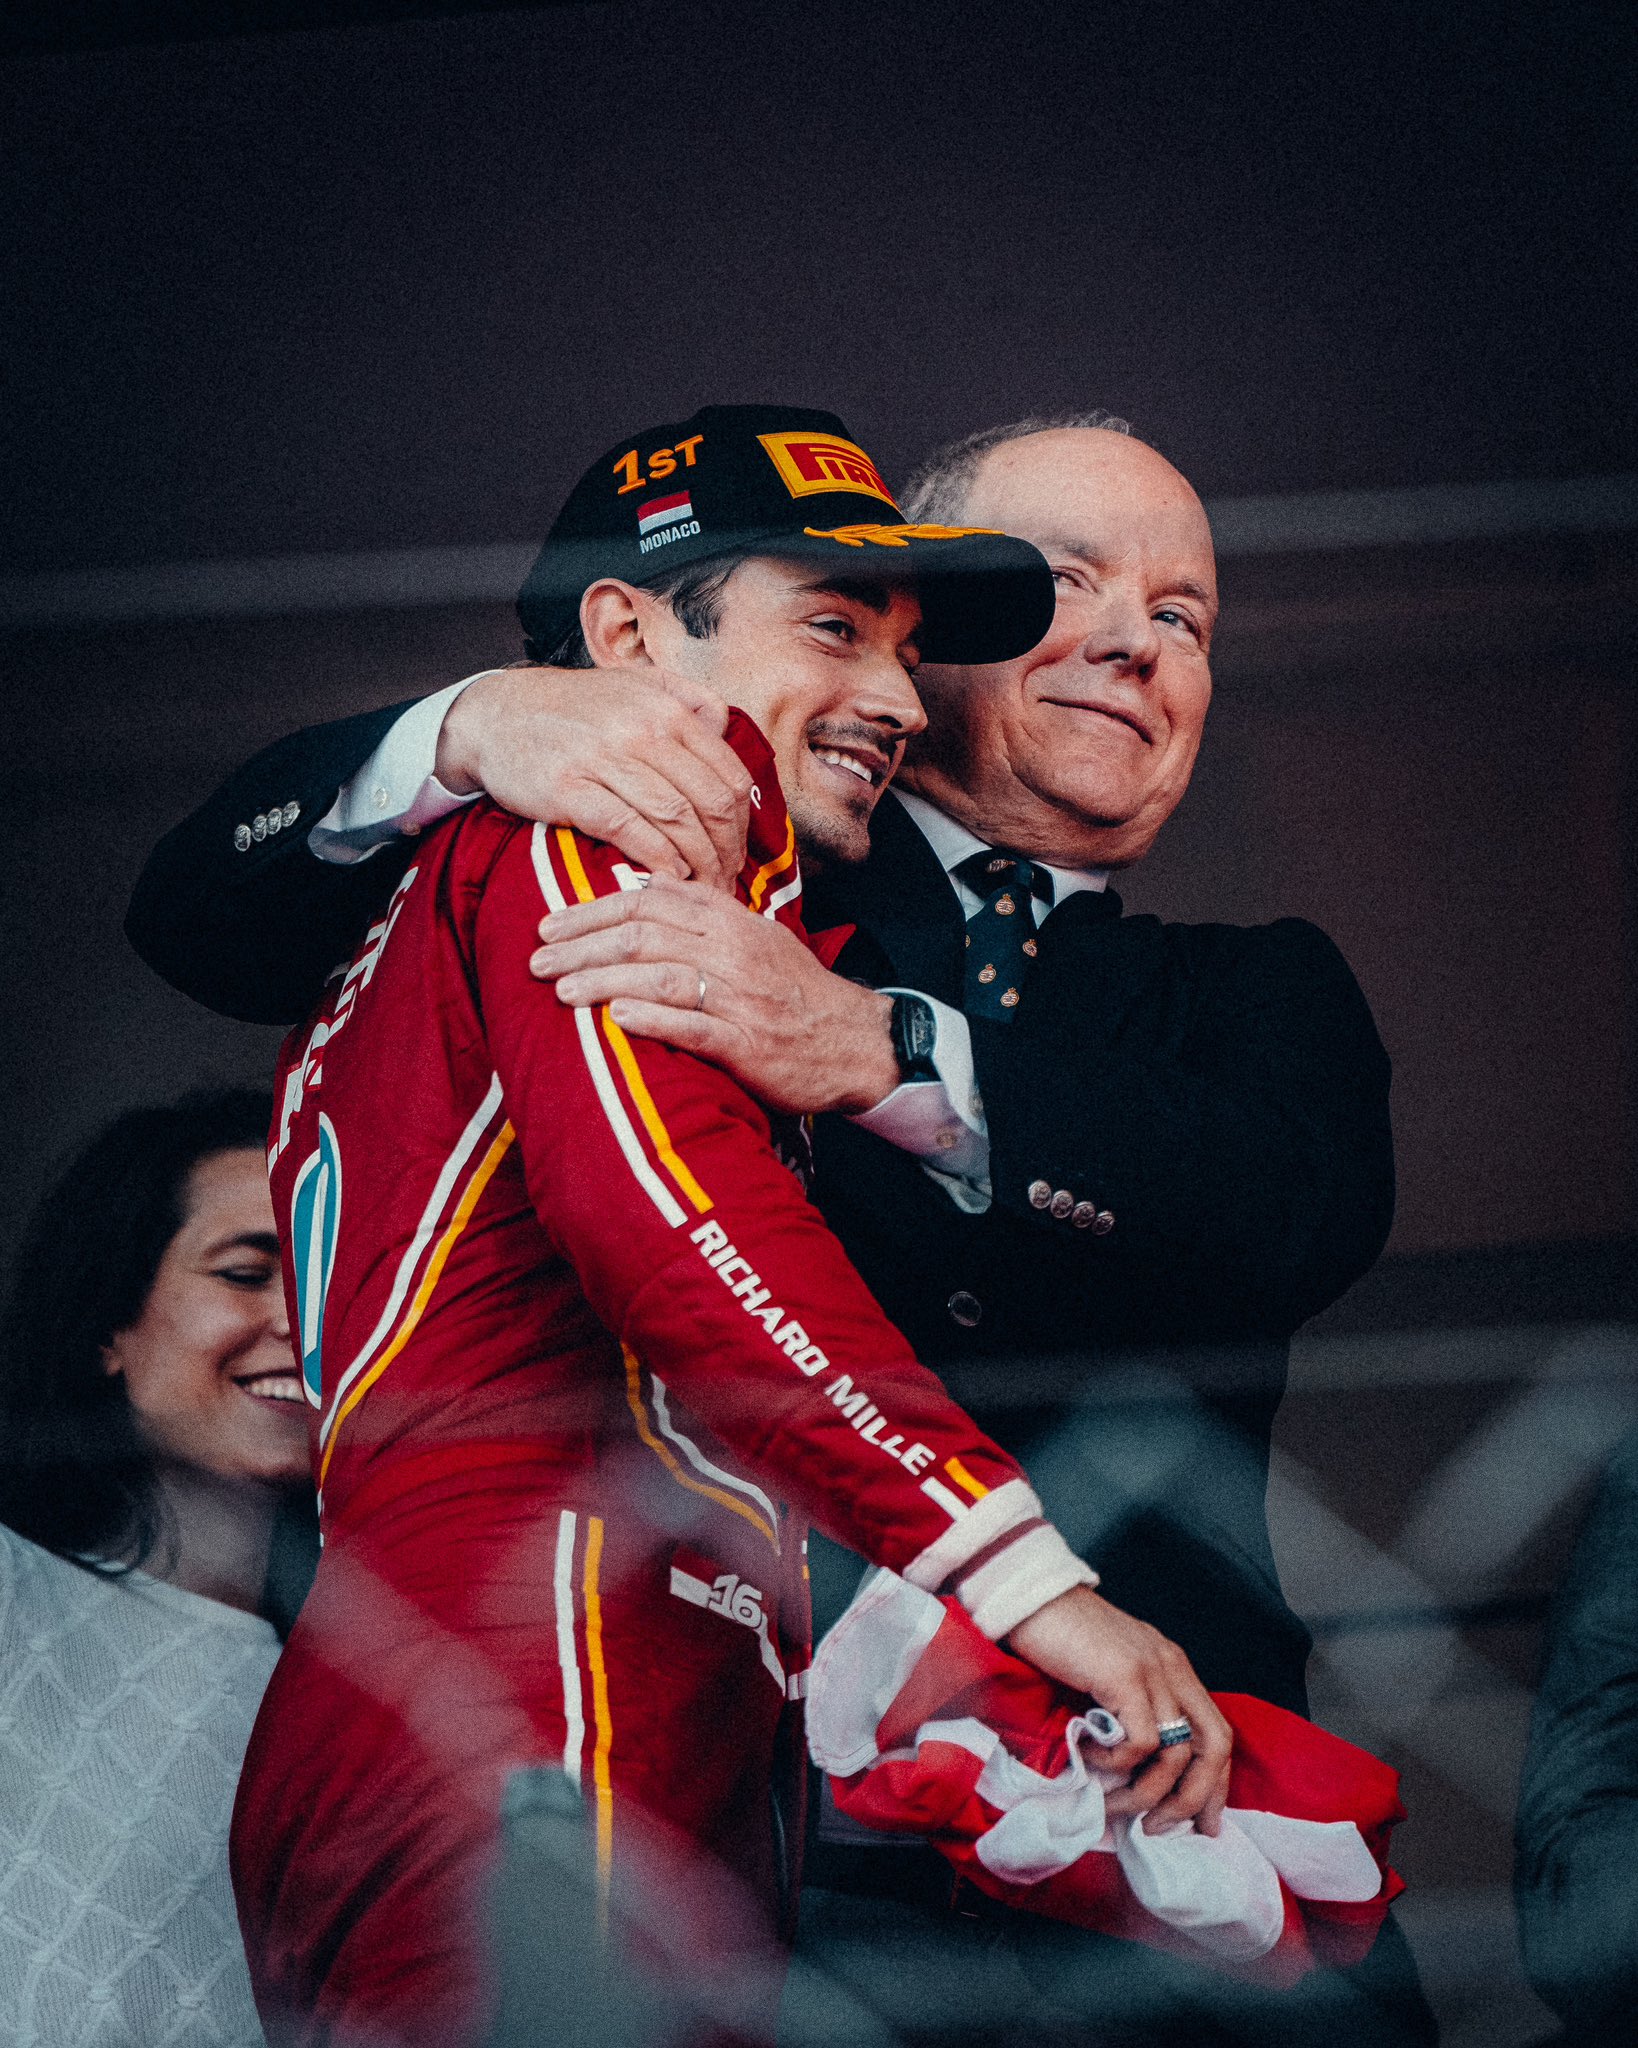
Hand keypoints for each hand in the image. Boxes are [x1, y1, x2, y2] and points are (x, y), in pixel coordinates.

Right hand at [435, 664, 751, 889]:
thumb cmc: (573, 708)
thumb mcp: (635, 686)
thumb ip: (687, 700)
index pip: (728, 774)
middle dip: (727, 851)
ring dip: (698, 864)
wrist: (497, 714)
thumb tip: (726, 732)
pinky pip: (629, 829)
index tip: (739, 853)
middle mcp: (642, 729)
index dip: (742, 824)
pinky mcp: (569, 787)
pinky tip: (669, 878)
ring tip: (704, 889)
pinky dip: (658, 859)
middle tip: (728, 880)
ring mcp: (604, 757)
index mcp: (667, 709)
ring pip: (676, 819)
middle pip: (710, 802)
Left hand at [530, 875, 900, 1116]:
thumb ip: (702, 915)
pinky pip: (693, 1027)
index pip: (648, 902)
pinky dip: (652, 1021)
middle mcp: (733, 952)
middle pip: (644, 936)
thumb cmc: (795, 992)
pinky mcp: (748, 1045)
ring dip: (604, 983)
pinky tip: (615, 1021)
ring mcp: (741, 998)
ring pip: (660, 978)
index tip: (550, 923)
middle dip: (582, 946)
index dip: (592, 910)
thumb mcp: (754, 937)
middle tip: (536, 959)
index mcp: (730, 921)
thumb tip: (642, 890)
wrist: (856, 1041)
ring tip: (560, 990)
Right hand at [1006, 1585, 1232, 1836]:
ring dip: (1146, 1793)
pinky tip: (1088, 1755)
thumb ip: (1127, 1710)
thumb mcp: (1106, 1674)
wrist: (1026, 1595)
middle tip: (1161, 1826)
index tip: (1201, 1822)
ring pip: (1177, 1754)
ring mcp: (1152, 1669)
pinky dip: (1117, 1763)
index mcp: (1172, 1666)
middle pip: (1215, 1746)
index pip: (1217, 1732)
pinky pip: (1141, 1742)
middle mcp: (1172, 1666)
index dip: (1215, 1783)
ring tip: (1111, 1803)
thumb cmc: (1056, 1636)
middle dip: (1195, 1798)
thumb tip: (1133, 1774)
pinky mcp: (1126, 1676)